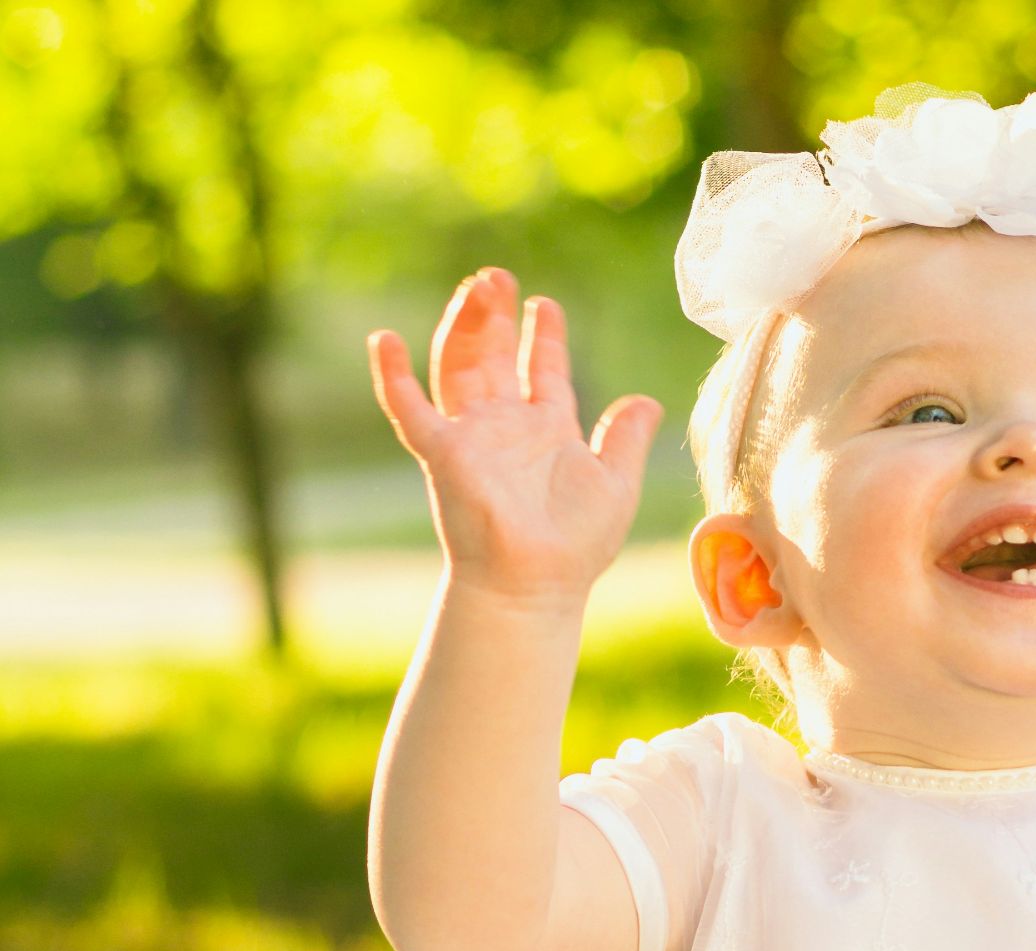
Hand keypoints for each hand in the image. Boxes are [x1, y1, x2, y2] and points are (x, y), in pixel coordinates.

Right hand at [368, 267, 665, 605]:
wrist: (536, 584)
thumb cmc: (576, 544)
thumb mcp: (616, 482)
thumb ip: (626, 438)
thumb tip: (648, 401)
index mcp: (547, 430)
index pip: (543, 370)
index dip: (545, 335)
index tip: (544, 303)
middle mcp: (506, 427)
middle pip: (496, 356)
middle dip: (496, 315)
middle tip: (498, 276)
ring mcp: (472, 437)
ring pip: (459, 367)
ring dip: (463, 327)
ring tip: (474, 288)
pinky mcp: (443, 453)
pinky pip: (409, 409)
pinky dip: (393, 375)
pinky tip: (383, 339)